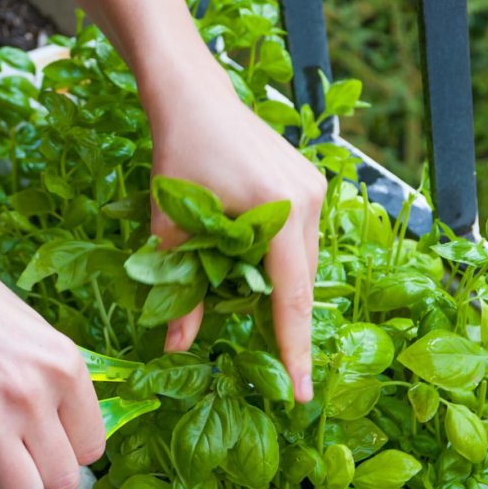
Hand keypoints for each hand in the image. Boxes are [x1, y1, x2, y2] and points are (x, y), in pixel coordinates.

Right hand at [0, 226, 104, 488]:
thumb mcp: (38, 333)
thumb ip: (61, 384)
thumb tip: (77, 437)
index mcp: (63, 366)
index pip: (91, 449)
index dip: (69, 447)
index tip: (50, 434)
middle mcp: (30, 394)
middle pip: (62, 481)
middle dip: (42, 470)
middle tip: (21, 446)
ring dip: (9, 479)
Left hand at [142, 63, 326, 402]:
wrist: (192, 94)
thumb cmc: (177, 153)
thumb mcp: (172, 225)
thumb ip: (180, 289)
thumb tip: (175, 347)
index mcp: (279, 211)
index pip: (291, 298)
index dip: (294, 350)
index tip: (301, 394)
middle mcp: (308, 200)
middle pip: (300, 281)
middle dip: (284, 322)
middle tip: (270, 365)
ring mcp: (315, 188)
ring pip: (302, 261)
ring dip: (279, 288)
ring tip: (248, 307)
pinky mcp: (309, 181)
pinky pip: (300, 238)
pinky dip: (280, 262)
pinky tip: (253, 268)